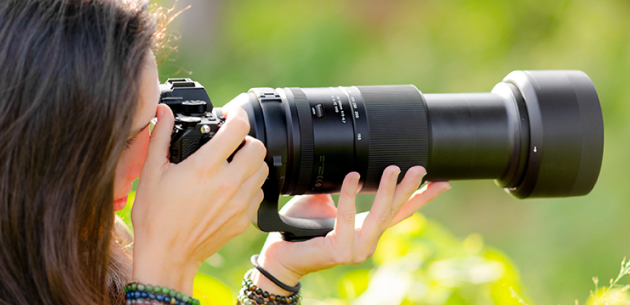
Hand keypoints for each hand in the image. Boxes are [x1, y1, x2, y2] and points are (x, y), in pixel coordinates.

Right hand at [131, 104, 267, 294]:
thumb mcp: (150, 172)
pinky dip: (250, 185)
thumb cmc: (155, 217)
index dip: (236, 115)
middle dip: (246, 139)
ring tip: (233, 164)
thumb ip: (160, 137)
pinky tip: (233, 187)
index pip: (238, 128)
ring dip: (251, 162)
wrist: (166, 256)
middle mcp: (228, 183)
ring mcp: (239, 202)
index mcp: (205, 167)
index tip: (229, 115)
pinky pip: (259, 193)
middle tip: (231, 143)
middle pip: (258, 147)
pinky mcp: (244, 218)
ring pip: (262, 170)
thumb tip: (164, 112)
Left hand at [252, 166, 450, 295]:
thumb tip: (351, 163)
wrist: (281, 252)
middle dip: (410, 189)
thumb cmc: (301, 227)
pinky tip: (353, 178)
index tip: (441, 183)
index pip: (400, 212)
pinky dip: (350, 196)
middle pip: (395, 212)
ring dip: (387, 191)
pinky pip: (347, 218)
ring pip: (379, 216)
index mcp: (367, 228)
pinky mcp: (342, 251)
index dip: (421, 198)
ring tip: (393, 169)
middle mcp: (367, 240)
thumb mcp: (326, 201)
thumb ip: (342, 188)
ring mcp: (357, 249)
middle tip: (419, 167)